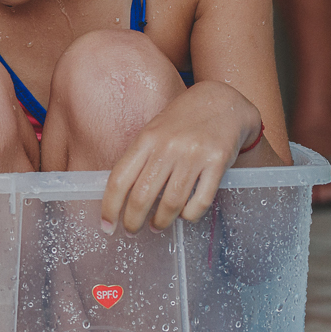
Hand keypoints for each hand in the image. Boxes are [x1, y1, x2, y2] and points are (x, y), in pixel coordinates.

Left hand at [101, 81, 261, 233]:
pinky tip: (184, 216)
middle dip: (133, 221)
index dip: (110, 207)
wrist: (223, 101)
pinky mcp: (217, 163)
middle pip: (142, 196)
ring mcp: (193, 155)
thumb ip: (139, 159)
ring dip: (161, 222)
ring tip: (157, 226)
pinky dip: (189, 215)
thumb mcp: (153, 132)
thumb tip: (120, 196)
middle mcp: (168, 148)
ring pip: (171, 203)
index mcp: (146, 139)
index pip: (119, 180)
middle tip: (132, 230)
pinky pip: (200, 201)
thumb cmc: (182, 120)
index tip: (107, 225)